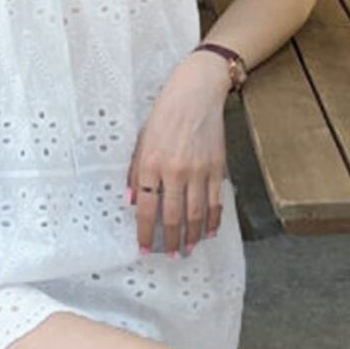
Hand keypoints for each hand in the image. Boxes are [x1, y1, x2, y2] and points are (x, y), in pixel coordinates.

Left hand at [127, 50, 231, 254]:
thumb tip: (133, 202)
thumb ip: (135, 173)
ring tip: (188, 249)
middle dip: (171, 240)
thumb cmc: (164, 115)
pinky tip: (209, 232)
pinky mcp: (217, 167)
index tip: (144, 249)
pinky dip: (213, 220)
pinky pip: (215, 201)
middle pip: (173, 216)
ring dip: (192, 235)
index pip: (147, 208)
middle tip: (170, 255)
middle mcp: (174, 170)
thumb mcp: (141, 141)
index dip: (145, 233)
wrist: (196, 93)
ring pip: (196, 214)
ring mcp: (198, 170)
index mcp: (150, 163)